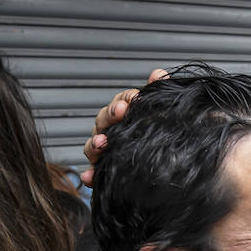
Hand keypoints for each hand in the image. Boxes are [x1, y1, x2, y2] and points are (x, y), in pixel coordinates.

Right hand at [80, 68, 168, 186]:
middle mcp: (109, 131)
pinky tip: (89, 177)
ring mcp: (103, 152)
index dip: (126, 98)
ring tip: (103, 143)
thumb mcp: (158, 114)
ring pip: (93, 146)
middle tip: (121, 111)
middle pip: (103, 120)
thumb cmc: (155, 135)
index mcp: (122, 116)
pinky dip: (90, 175)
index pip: (121, 102)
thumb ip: (157, 93)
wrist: (161, 169)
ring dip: (96, 143)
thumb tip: (160, 73)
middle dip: (111, 115)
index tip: (135, 98)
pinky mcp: (102, 173)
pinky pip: (92, 175)